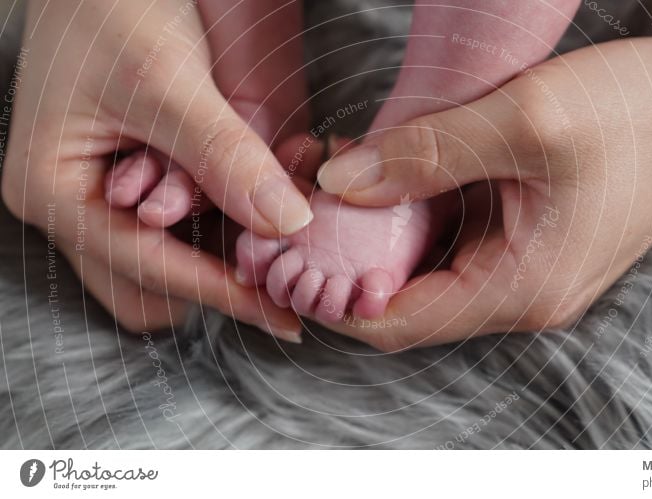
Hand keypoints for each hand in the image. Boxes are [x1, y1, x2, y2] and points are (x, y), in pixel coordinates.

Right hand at [1, 0, 311, 338]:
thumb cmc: (111, 8)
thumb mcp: (166, 81)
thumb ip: (224, 155)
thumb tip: (286, 223)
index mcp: (53, 189)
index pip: (149, 269)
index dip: (221, 292)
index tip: (282, 314)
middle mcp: (68, 204)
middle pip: (146, 288)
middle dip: (212, 286)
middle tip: (278, 274)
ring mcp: (93, 195)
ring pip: (159, 266)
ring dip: (215, 260)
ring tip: (271, 242)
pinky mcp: (123, 180)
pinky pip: (169, 230)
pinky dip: (212, 228)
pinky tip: (252, 211)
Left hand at [314, 0, 651, 349]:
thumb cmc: (641, 110)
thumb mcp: (524, 121)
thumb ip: (426, 155)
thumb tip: (342, 183)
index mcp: (525, 287)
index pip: (401, 323)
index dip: (335, 299)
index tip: (291, 259)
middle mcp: (527, 292)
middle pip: (411, 300)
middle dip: (351, 261)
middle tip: (307, 211)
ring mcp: (533, 267)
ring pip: (432, 269)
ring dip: (383, 235)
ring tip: (342, 185)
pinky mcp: (535, 238)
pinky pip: (460, 243)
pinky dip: (418, 216)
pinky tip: (394, 176)